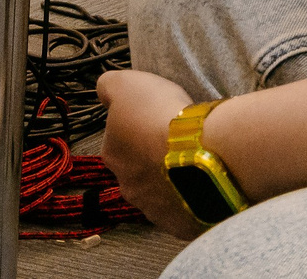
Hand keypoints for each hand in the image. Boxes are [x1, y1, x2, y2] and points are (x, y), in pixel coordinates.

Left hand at [96, 70, 207, 239]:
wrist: (200, 149)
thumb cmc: (159, 115)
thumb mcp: (126, 84)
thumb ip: (108, 86)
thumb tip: (102, 91)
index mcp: (111, 155)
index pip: (117, 140)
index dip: (136, 128)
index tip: (155, 119)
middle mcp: (128, 187)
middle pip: (138, 169)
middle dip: (152, 157)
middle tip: (175, 139)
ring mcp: (155, 208)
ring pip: (160, 191)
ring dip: (172, 177)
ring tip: (193, 159)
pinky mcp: (181, 222)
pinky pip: (185, 207)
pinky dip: (192, 195)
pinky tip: (204, 179)